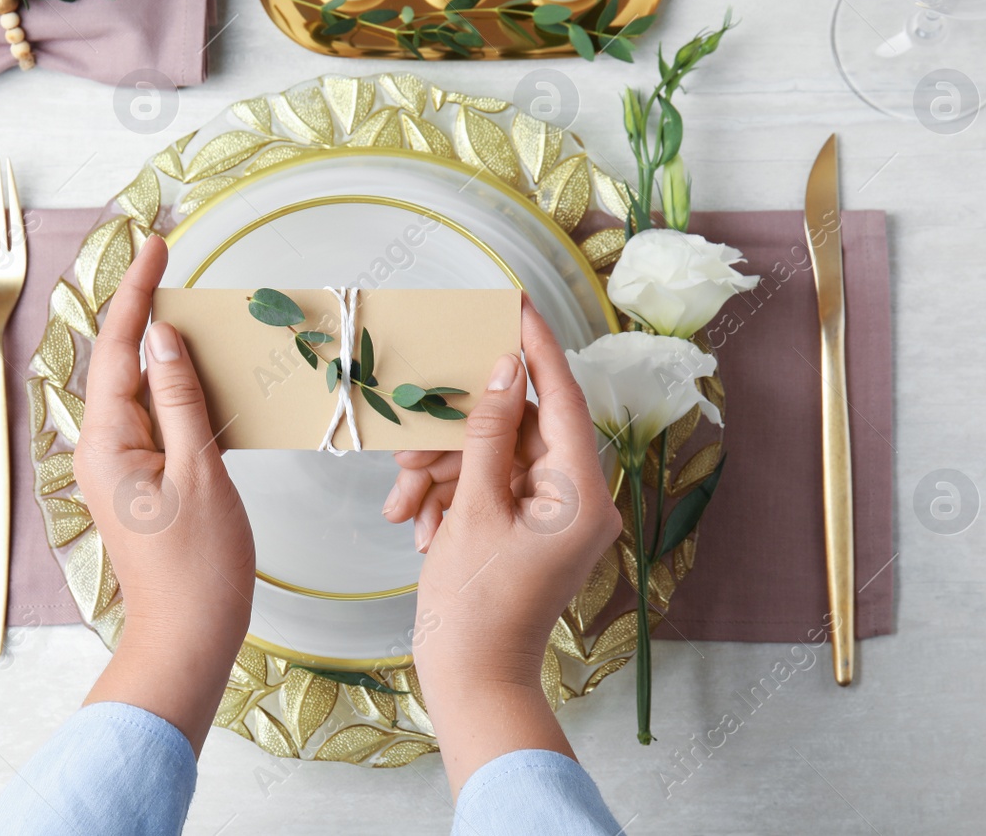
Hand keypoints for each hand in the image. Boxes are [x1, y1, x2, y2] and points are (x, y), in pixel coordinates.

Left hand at [74, 234, 254, 752]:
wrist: (187, 640)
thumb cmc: (197, 569)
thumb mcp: (199, 472)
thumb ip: (179, 399)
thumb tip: (162, 338)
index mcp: (107, 442)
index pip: (116, 347)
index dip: (137, 292)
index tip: (156, 246)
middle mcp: (103, 449)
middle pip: (121, 361)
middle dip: (145, 310)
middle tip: (170, 261)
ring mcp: (121, 467)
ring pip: (141, 389)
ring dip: (166, 350)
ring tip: (195, 309)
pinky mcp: (143, 483)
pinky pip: (158, 420)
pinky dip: (181, 392)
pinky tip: (208, 378)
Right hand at [392, 300, 620, 795]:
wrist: (472, 683)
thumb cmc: (476, 606)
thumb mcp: (474, 510)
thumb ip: (488, 433)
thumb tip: (504, 369)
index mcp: (582, 490)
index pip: (562, 395)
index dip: (535, 345)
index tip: (512, 302)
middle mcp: (578, 497)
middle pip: (516, 428)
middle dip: (457, 436)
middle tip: (410, 444)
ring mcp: (552, 515)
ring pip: (492, 459)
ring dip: (442, 474)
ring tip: (403, 505)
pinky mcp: (527, 529)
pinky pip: (487, 489)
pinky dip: (449, 498)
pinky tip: (417, 526)